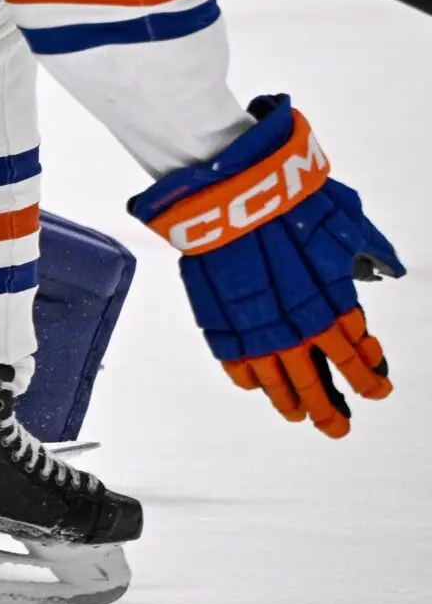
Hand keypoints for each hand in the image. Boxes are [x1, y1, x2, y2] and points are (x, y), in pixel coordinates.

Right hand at [131, 96, 404, 437]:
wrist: (229, 179)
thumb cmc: (288, 191)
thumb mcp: (345, 216)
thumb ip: (368, 247)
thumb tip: (389, 267)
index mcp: (328, 297)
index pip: (354, 349)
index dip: (367, 372)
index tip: (378, 383)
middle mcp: (291, 316)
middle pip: (314, 375)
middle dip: (330, 404)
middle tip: (339, 425)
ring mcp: (250, 316)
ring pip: (273, 374)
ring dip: (288, 398)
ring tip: (297, 415)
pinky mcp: (214, 308)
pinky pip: (231, 353)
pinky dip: (244, 373)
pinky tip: (253, 385)